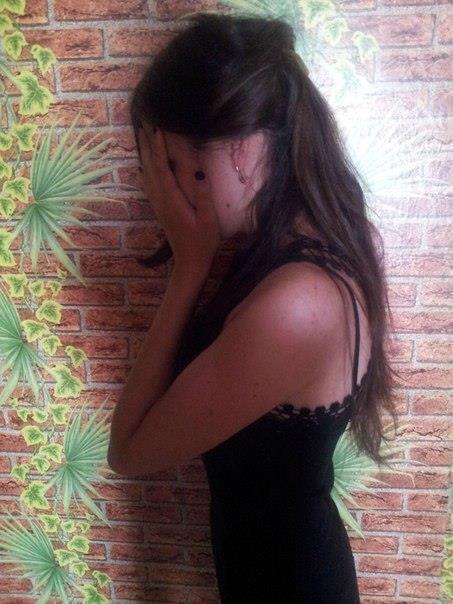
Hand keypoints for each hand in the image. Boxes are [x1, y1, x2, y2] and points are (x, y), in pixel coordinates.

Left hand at [138, 125, 220, 275]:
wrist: (190, 262)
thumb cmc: (203, 242)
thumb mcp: (208, 220)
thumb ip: (202, 196)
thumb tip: (197, 171)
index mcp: (172, 200)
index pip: (162, 167)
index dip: (158, 146)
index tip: (157, 126)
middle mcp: (161, 200)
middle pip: (150, 167)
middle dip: (147, 144)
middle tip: (144, 122)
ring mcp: (159, 205)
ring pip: (147, 174)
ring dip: (144, 153)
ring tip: (141, 135)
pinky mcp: (160, 209)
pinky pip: (149, 183)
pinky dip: (145, 169)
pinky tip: (143, 164)